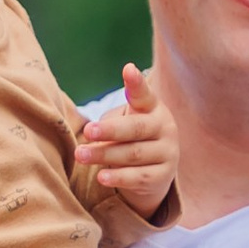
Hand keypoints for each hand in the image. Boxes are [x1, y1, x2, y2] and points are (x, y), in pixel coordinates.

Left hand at [83, 63, 177, 219]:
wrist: (155, 169)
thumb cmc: (133, 137)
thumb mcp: (127, 120)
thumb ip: (113, 118)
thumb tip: (94, 130)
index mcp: (153, 108)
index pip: (144, 94)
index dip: (136, 83)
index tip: (128, 69)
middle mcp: (165, 127)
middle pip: (136, 128)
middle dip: (110, 130)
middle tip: (88, 131)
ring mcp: (168, 152)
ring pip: (134, 154)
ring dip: (105, 155)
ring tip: (81, 155)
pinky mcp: (164, 176)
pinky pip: (139, 177)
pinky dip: (119, 178)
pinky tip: (101, 177)